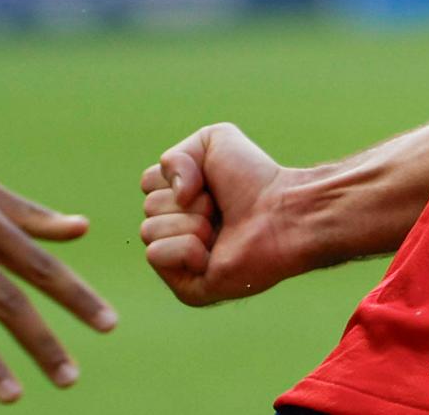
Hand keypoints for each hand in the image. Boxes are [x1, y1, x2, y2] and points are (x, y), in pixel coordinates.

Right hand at [139, 122, 306, 305]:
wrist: (281, 210)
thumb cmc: (253, 178)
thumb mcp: (212, 140)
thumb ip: (176, 155)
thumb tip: (173, 196)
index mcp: (178, 202)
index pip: (147, 182)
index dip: (179, 174)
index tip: (209, 181)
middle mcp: (176, 231)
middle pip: (148, 206)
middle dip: (187, 201)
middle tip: (219, 208)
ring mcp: (180, 262)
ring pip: (148, 230)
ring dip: (189, 223)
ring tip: (219, 230)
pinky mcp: (186, 288)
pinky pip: (156, 256)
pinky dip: (186, 247)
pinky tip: (213, 253)